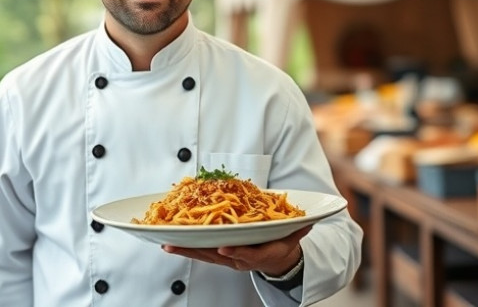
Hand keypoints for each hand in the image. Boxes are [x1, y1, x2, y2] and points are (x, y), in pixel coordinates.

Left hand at [162, 225, 311, 275]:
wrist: (276, 259)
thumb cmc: (281, 243)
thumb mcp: (292, 237)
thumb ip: (299, 228)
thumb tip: (310, 219)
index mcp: (258, 254)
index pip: (246, 255)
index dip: (235, 252)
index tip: (224, 248)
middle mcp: (239, 258)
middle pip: (215, 256)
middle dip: (196, 251)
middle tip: (176, 246)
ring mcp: (226, 257)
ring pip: (203, 254)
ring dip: (184, 250)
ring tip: (166, 244)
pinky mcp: (217, 253)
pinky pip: (200, 251)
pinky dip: (185, 246)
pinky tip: (168, 240)